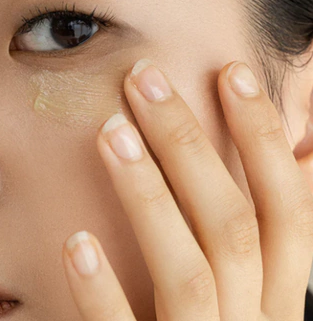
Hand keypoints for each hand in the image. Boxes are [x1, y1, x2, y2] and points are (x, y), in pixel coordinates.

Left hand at [62, 59, 312, 319]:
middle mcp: (256, 320)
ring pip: (188, 268)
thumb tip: (300, 149)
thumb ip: (265, 229)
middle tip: (143, 79)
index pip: (286, 202)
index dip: (263, 134)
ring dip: (147, 193)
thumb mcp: (255, 283)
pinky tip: (76, 242)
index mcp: (279, 290)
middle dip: (190, 142)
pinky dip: (103, 292)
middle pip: (232, 221)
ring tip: (109, 130)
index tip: (228, 71)